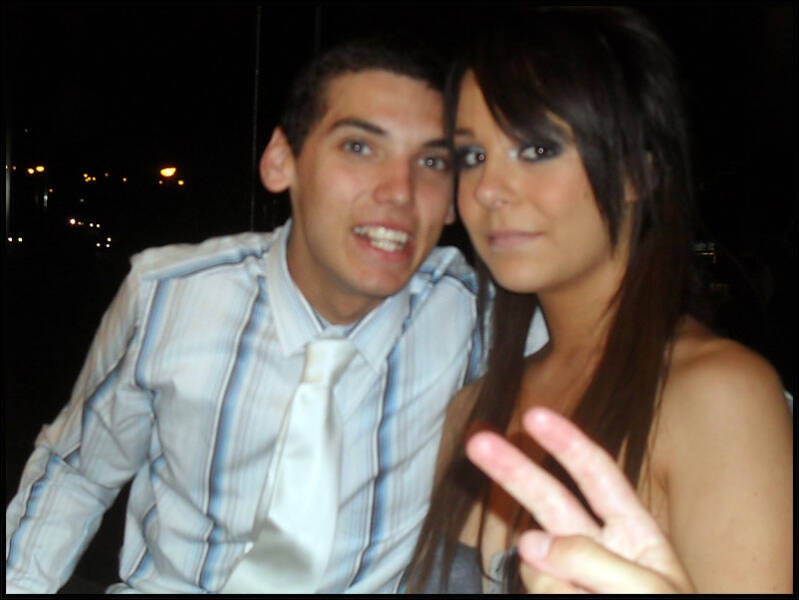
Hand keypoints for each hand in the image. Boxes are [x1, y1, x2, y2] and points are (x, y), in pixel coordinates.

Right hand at [465, 406, 694, 593]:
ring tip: (581, 599)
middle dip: (515, 469)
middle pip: (550, 498)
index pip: (598, 476)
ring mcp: (572, 581)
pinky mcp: (555, 598)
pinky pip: (536, 587)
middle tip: (476, 442)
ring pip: (535, 559)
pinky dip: (548, 593)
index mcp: (634, 535)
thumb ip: (591, 560)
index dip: (567, 443)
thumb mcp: (647, 590)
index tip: (534, 416)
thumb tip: (528, 542)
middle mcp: (598, 550)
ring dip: (549, 578)